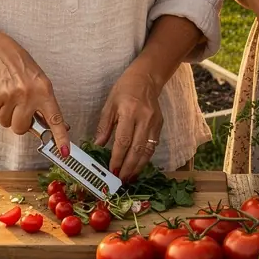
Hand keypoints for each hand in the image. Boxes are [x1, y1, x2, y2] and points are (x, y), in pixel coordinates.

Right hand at [0, 33, 68, 147]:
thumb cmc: (22, 68)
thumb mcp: (40, 82)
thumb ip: (44, 103)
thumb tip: (49, 126)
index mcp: (44, 92)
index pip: (55, 119)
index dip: (60, 137)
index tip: (65, 152)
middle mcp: (28, 95)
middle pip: (21, 128)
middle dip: (19, 124)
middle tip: (19, 111)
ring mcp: (10, 96)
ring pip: (6, 123)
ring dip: (6, 115)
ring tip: (9, 98)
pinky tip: (0, 94)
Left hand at [94, 67, 163, 181]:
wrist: (147, 78)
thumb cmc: (125, 89)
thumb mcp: (110, 104)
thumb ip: (104, 125)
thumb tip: (98, 145)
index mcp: (129, 112)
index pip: (123, 140)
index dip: (118, 158)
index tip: (112, 170)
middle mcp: (144, 119)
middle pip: (137, 149)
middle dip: (128, 167)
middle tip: (121, 179)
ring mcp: (154, 123)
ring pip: (147, 150)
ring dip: (138, 166)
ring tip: (129, 177)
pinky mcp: (160, 125)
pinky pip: (153, 146)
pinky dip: (145, 158)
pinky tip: (138, 166)